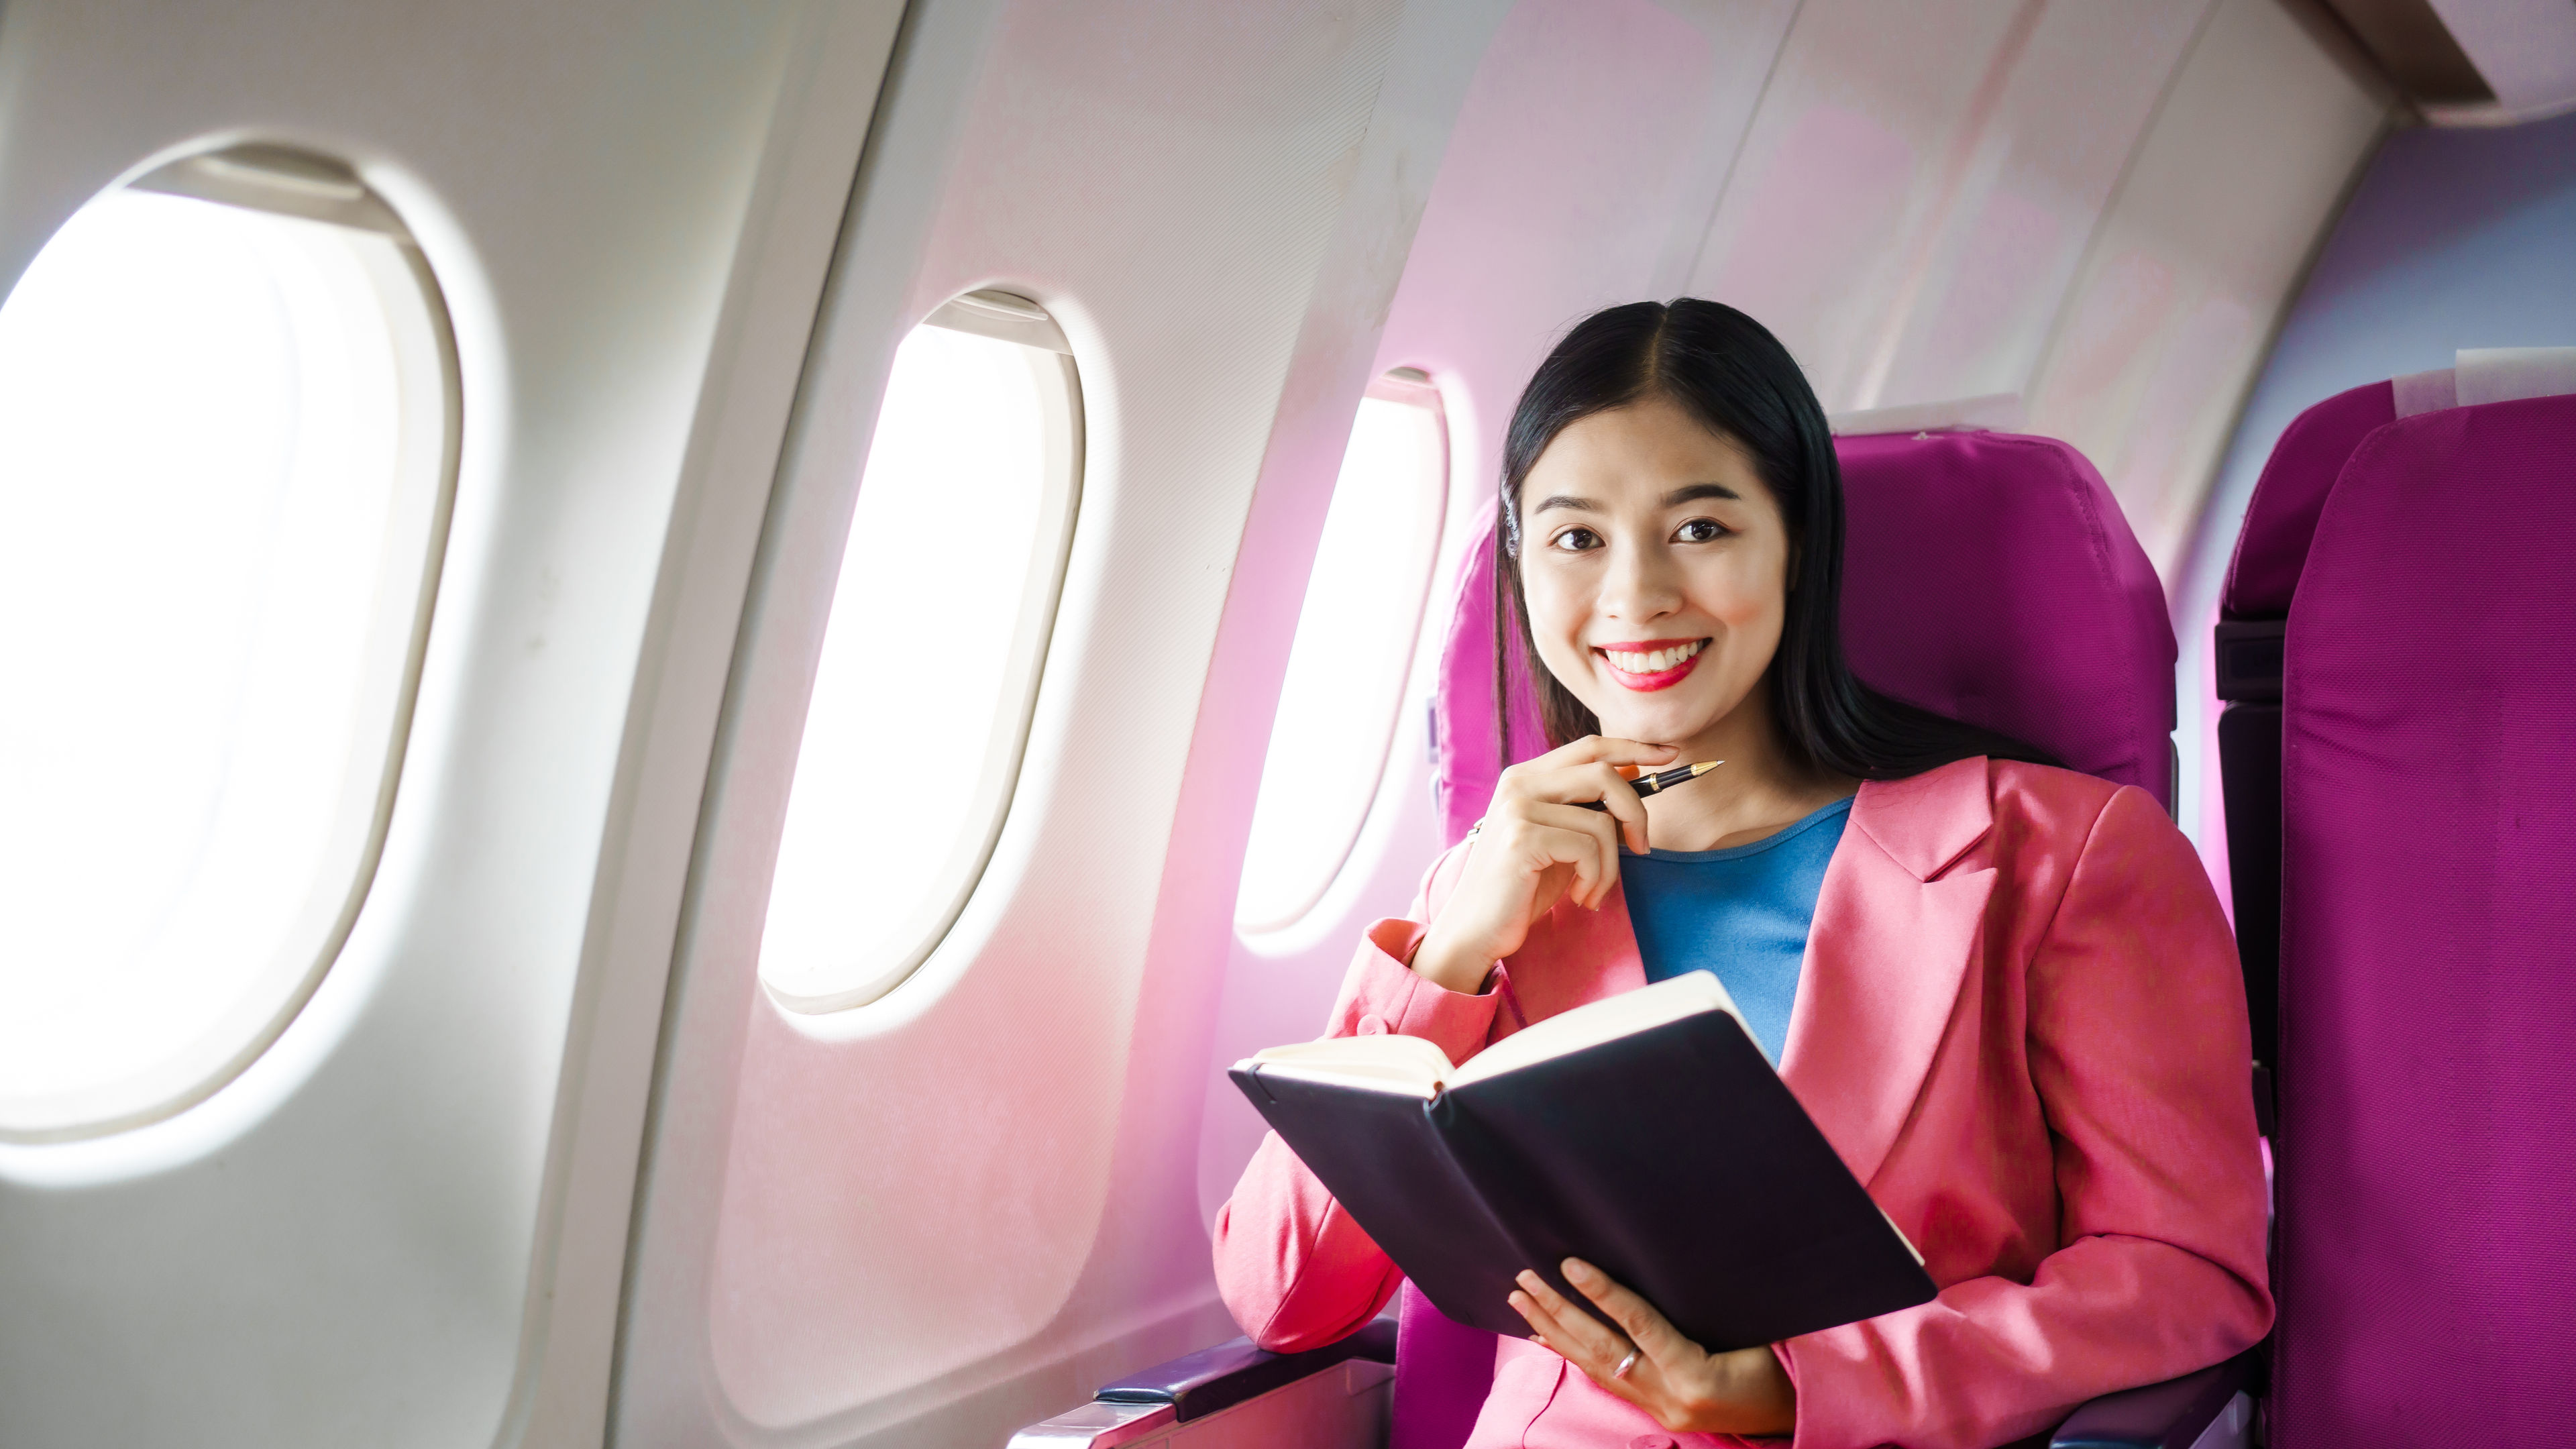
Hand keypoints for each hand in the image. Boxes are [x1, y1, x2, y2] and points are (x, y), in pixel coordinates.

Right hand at [1409, 736, 1676, 992]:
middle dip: (1636, 812)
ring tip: (1593, 889)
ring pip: (1601, 820)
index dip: (1634, 747)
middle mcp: (1518, 783)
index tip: (1669, 755)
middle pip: (1603, 773)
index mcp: (1526, 777)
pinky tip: (1580, 896)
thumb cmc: (1522, 887)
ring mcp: (1518, 808)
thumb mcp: (1561, 840)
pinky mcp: (1523, 838)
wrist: (1476, 929)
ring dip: (1611, 865)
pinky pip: (1589, 849)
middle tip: (1640, 848)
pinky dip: (1596, 878)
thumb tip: (1635, 775)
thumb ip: (1587, 807)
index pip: (1590, 746)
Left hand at [1509, 1259, 1795, 1437]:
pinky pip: (1605, 1378)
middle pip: (1603, 1350)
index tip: (1569, 1263)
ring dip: (1555, 1329)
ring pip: (1595, 1366)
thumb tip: (1667, 1254)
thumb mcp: (1755, 1329)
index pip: (1641, 1327)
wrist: (1794, 1413)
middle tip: (1524, 1278)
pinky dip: (1572, 1353)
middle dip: (1560, 1311)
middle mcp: (1670, 1398)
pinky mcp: (1653, 1413)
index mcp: (1697, 1376)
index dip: (1604, 1294)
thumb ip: (1709, 1304)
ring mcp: (1658, 1410)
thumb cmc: (1782, 1363)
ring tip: (1521, 1298)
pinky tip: (1546, 1335)